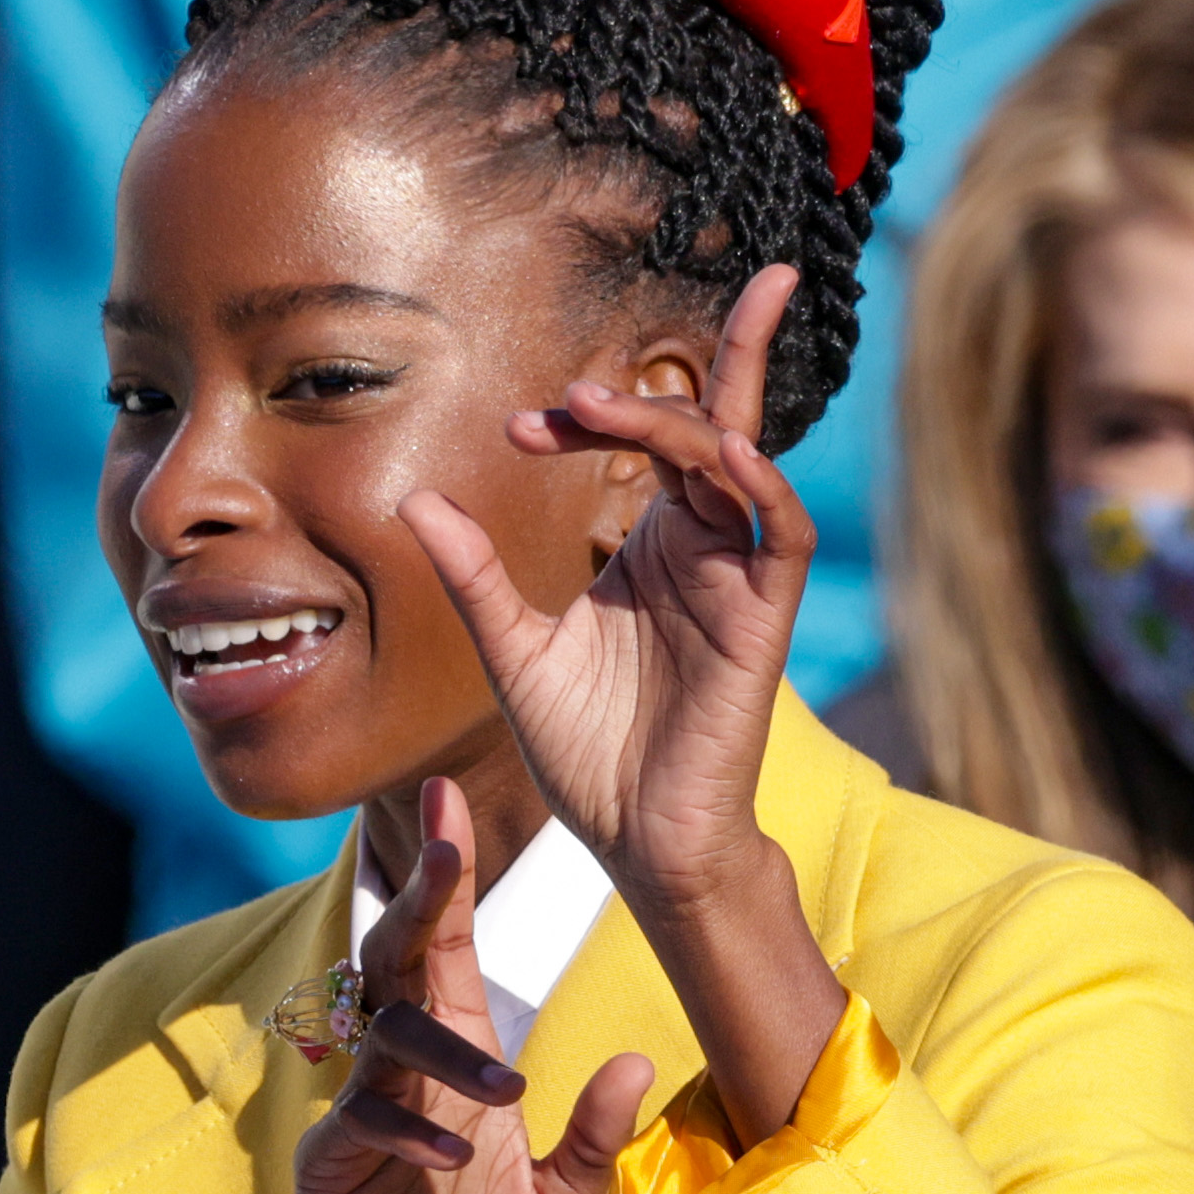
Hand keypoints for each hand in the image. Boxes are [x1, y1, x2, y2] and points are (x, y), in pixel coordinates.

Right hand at [225, 777, 656, 1193]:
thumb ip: (592, 1142)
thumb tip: (633, 1060)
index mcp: (457, 1069)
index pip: (447, 953)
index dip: (449, 878)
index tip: (452, 795)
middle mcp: (402, 1076)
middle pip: (399, 963)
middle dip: (418, 897)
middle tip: (441, 837)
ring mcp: (358, 1117)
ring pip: (383, 1040)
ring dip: (442, 1052)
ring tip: (505, 1091)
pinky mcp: (329, 1170)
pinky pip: (360, 1127)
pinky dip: (407, 1132)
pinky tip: (451, 1154)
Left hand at [399, 266, 806, 915]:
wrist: (633, 839)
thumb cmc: (587, 752)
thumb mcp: (512, 649)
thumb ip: (476, 573)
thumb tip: (418, 499)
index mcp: (654, 545)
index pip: (646, 441)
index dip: (593, 416)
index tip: (525, 423)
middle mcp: (702, 547)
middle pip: (715, 424)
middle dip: (696, 365)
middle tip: (624, 354)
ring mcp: (736, 578)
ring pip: (738, 463)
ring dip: (687, 420)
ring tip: (604, 406)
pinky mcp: (762, 618)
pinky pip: (775, 532)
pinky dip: (756, 484)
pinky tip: (720, 450)